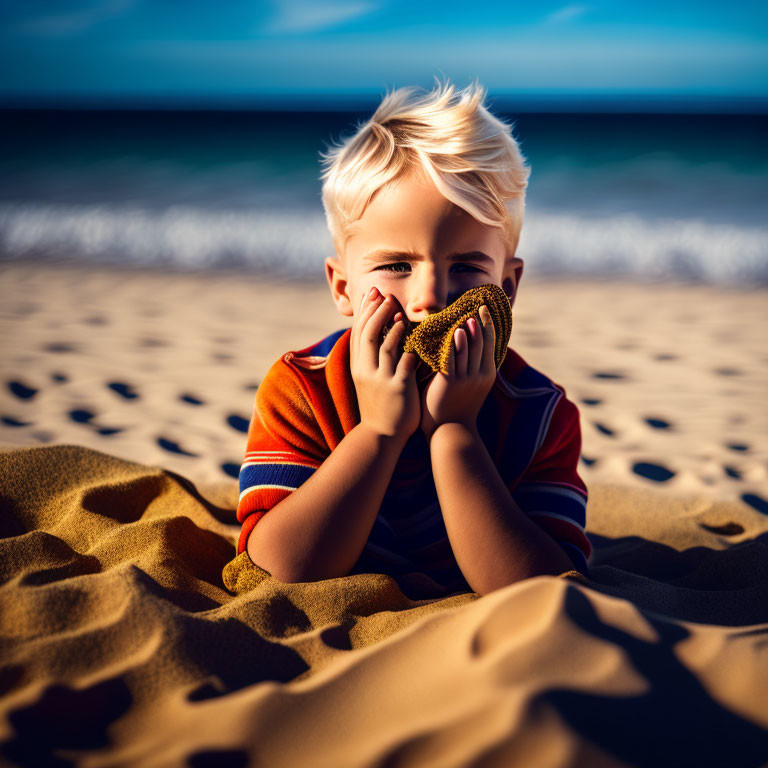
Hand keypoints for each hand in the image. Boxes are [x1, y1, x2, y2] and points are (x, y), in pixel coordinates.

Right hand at [350, 286, 420, 439]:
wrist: (381, 436)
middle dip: (375, 312)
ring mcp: (381, 379)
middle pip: (367, 334)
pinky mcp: (397, 388)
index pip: (358, 332)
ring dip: (390, 325)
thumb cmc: (380, 407)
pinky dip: (407, 347)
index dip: (365, 311)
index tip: (372, 293)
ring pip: (382, 346)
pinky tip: (414, 336)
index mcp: (358, 367)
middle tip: (384, 295)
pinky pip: (403, 363)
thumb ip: (372, 359)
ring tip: (398, 310)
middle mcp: (366, 371)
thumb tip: (378, 334)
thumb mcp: (368, 381)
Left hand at [420, 305, 495, 440]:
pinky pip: (453, 358)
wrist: (450, 430)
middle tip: (475, 307)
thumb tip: (469, 345)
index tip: (484, 309)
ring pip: (469, 349)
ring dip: (468, 331)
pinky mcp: (451, 382)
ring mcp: (466, 378)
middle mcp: (479, 375)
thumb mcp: (472, 386)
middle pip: (481, 343)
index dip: (487, 325)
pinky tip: (455, 332)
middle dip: (479, 324)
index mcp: (487, 374)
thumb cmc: (458, 407)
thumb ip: (472, 366)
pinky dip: (455, 344)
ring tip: (466, 317)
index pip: (490, 343)